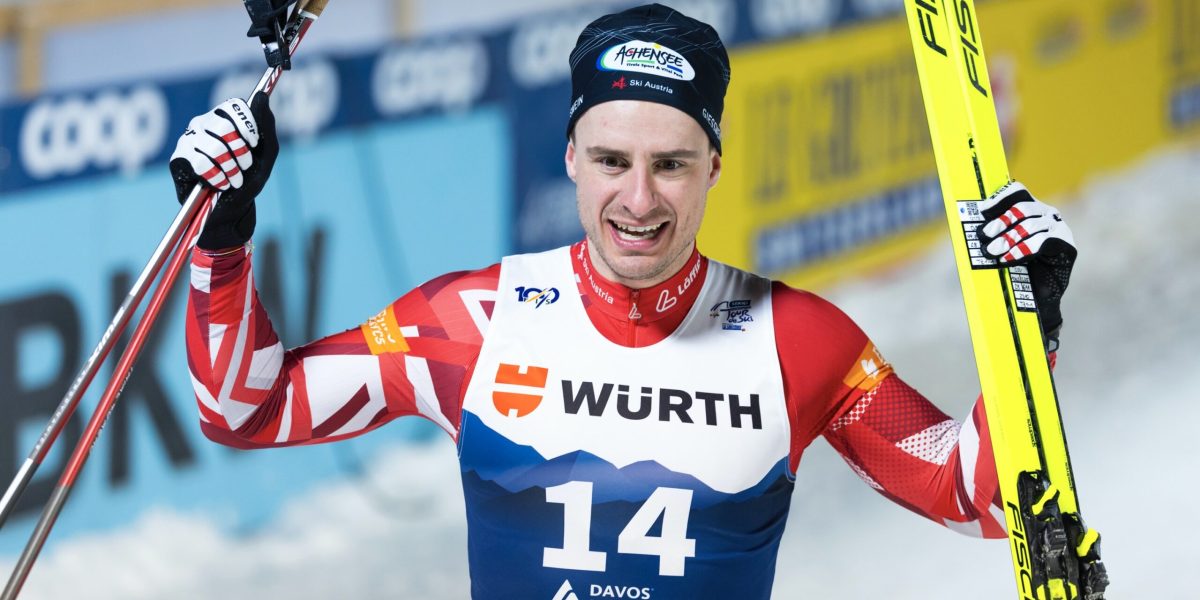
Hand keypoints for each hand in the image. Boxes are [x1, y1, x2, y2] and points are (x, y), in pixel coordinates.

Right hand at [169, 93, 277, 249]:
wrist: (231, 210)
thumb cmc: (248, 179)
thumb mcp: (266, 155)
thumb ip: (266, 126)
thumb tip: (262, 96)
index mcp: (224, 119)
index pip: (233, 106)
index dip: (247, 125)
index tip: (254, 144)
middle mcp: (203, 125)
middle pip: (223, 125)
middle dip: (241, 151)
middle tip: (245, 166)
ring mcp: (188, 141)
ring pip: (214, 146)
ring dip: (231, 168)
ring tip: (234, 180)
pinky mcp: (177, 159)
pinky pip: (199, 162)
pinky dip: (216, 177)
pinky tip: (219, 184)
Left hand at [978, 181, 1076, 347]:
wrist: (1039, 296)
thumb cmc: (1019, 267)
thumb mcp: (1003, 245)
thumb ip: (994, 233)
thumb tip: (973, 227)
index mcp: (1032, 209)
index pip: (1017, 193)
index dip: (999, 199)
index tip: (981, 210)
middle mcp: (1047, 214)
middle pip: (1022, 208)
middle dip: (1000, 222)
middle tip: (983, 236)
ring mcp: (1059, 228)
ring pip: (1030, 225)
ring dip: (1008, 239)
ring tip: (993, 252)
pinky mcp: (1066, 244)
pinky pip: (1042, 241)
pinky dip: (1023, 250)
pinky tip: (1008, 259)